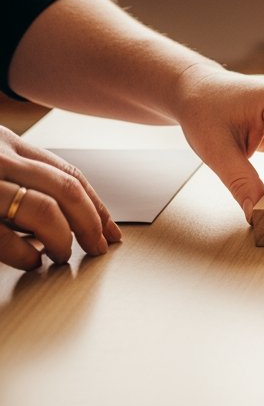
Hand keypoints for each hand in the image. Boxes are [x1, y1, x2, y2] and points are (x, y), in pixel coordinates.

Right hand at [0, 127, 121, 268]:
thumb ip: (22, 178)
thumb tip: (64, 215)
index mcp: (9, 143)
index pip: (68, 173)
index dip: (95, 203)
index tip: (110, 228)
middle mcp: (0, 158)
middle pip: (65, 189)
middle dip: (90, 223)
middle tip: (99, 246)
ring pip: (44, 209)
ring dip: (62, 238)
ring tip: (62, 254)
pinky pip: (5, 237)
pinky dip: (25, 254)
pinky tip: (30, 261)